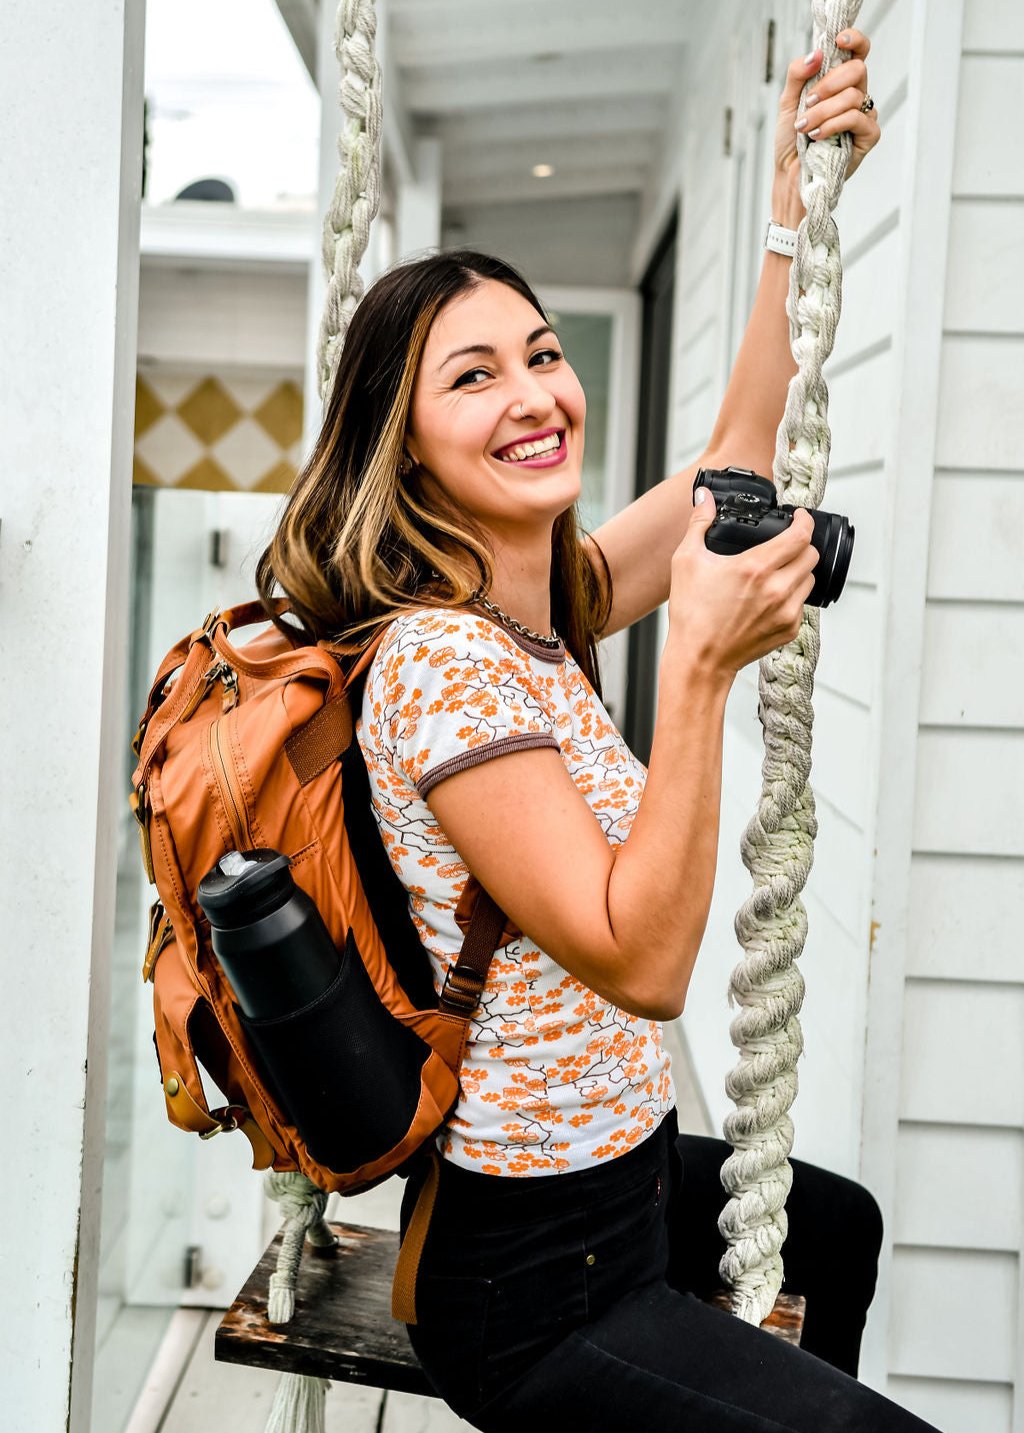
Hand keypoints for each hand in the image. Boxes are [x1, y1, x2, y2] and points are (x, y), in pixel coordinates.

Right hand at [666, 492, 817, 677]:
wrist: (699, 660)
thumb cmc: (691, 615)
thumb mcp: (686, 561)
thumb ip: (699, 523)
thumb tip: (704, 498)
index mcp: (755, 568)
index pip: (801, 535)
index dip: (804, 520)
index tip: (799, 517)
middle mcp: (777, 589)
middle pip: (811, 555)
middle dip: (801, 544)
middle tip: (786, 543)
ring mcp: (786, 612)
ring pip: (809, 579)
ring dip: (798, 570)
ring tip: (777, 571)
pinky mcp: (789, 630)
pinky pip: (802, 604)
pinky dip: (792, 596)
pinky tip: (770, 597)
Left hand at [774, 29, 880, 189]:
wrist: (791, 174)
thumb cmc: (791, 140)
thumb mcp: (788, 102)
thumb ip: (798, 74)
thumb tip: (816, 53)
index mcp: (840, 83)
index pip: (858, 53)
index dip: (855, 40)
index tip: (839, 39)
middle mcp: (856, 95)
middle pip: (857, 69)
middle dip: (828, 84)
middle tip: (809, 102)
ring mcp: (864, 115)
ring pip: (852, 96)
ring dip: (822, 111)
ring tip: (805, 127)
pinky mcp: (869, 136)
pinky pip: (856, 118)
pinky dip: (833, 124)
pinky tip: (817, 136)